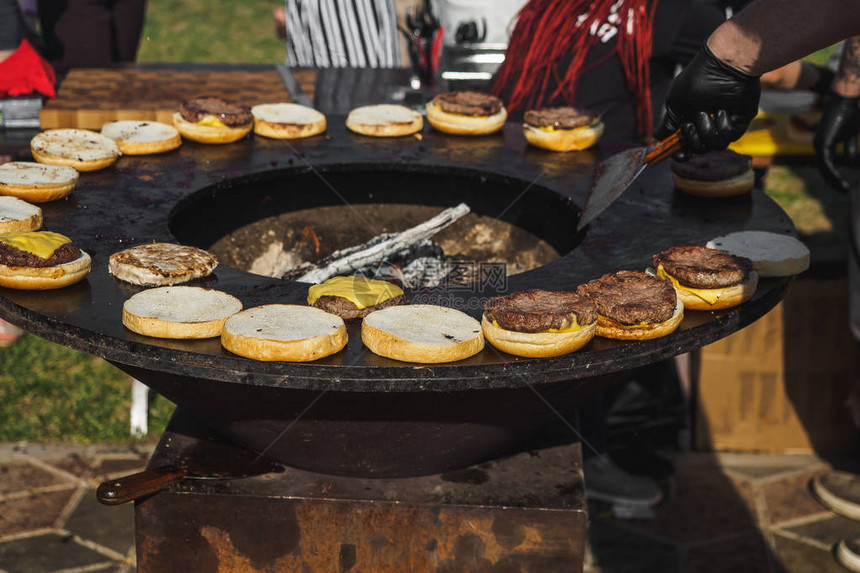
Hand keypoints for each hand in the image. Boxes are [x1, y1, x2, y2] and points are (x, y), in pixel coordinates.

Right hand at [655, 43, 760, 159]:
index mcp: (688, 120)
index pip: (684, 146)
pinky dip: (724, 124)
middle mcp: (705, 124)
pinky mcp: (738, 122)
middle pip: (699, 149)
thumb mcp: (674, 103)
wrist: (725, 67)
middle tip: (692, 121)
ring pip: (714, 146)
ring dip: (708, 129)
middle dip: (694, 137)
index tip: (680, 152)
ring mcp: (722, 124)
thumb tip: (656, 139)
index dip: (681, 152)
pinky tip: (724, 109)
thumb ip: (666, 124)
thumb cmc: (697, 81)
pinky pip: (729, 137)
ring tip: (710, 110)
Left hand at [814, 92, 859, 192]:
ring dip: (833, 180)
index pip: (827, 164)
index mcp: (825, 143)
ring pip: (824, 168)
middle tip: (843, 191)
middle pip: (824, 169)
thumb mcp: (853, 135)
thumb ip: (849, 147)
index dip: (834, 176)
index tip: (843, 186)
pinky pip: (825, 163)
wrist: (849, 99)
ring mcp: (819, 144)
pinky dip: (832, 173)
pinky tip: (840, 182)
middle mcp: (819, 144)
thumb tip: (850, 161)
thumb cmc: (852, 113)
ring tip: (844, 189)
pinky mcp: (822, 143)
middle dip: (833, 181)